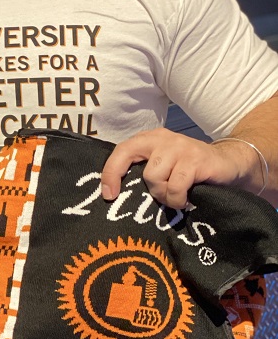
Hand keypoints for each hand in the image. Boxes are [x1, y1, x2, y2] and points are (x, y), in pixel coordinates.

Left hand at [100, 128, 250, 208]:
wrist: (230, 163)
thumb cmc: (189, 169)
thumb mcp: (164, 165)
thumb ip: (144, 170)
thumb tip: (115, 193)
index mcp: (149, 139)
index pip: (121, 151)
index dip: (110, 172)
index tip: (108, 195)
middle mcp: (162, 139)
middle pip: (134, 161)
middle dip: (139, 186)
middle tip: (150, 199)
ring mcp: (179, 147)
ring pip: (154, 177)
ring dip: (163, 195)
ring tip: (175, 198)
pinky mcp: (195, 160)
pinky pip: (175, 186)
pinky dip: (178, 199)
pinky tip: (186, 199)